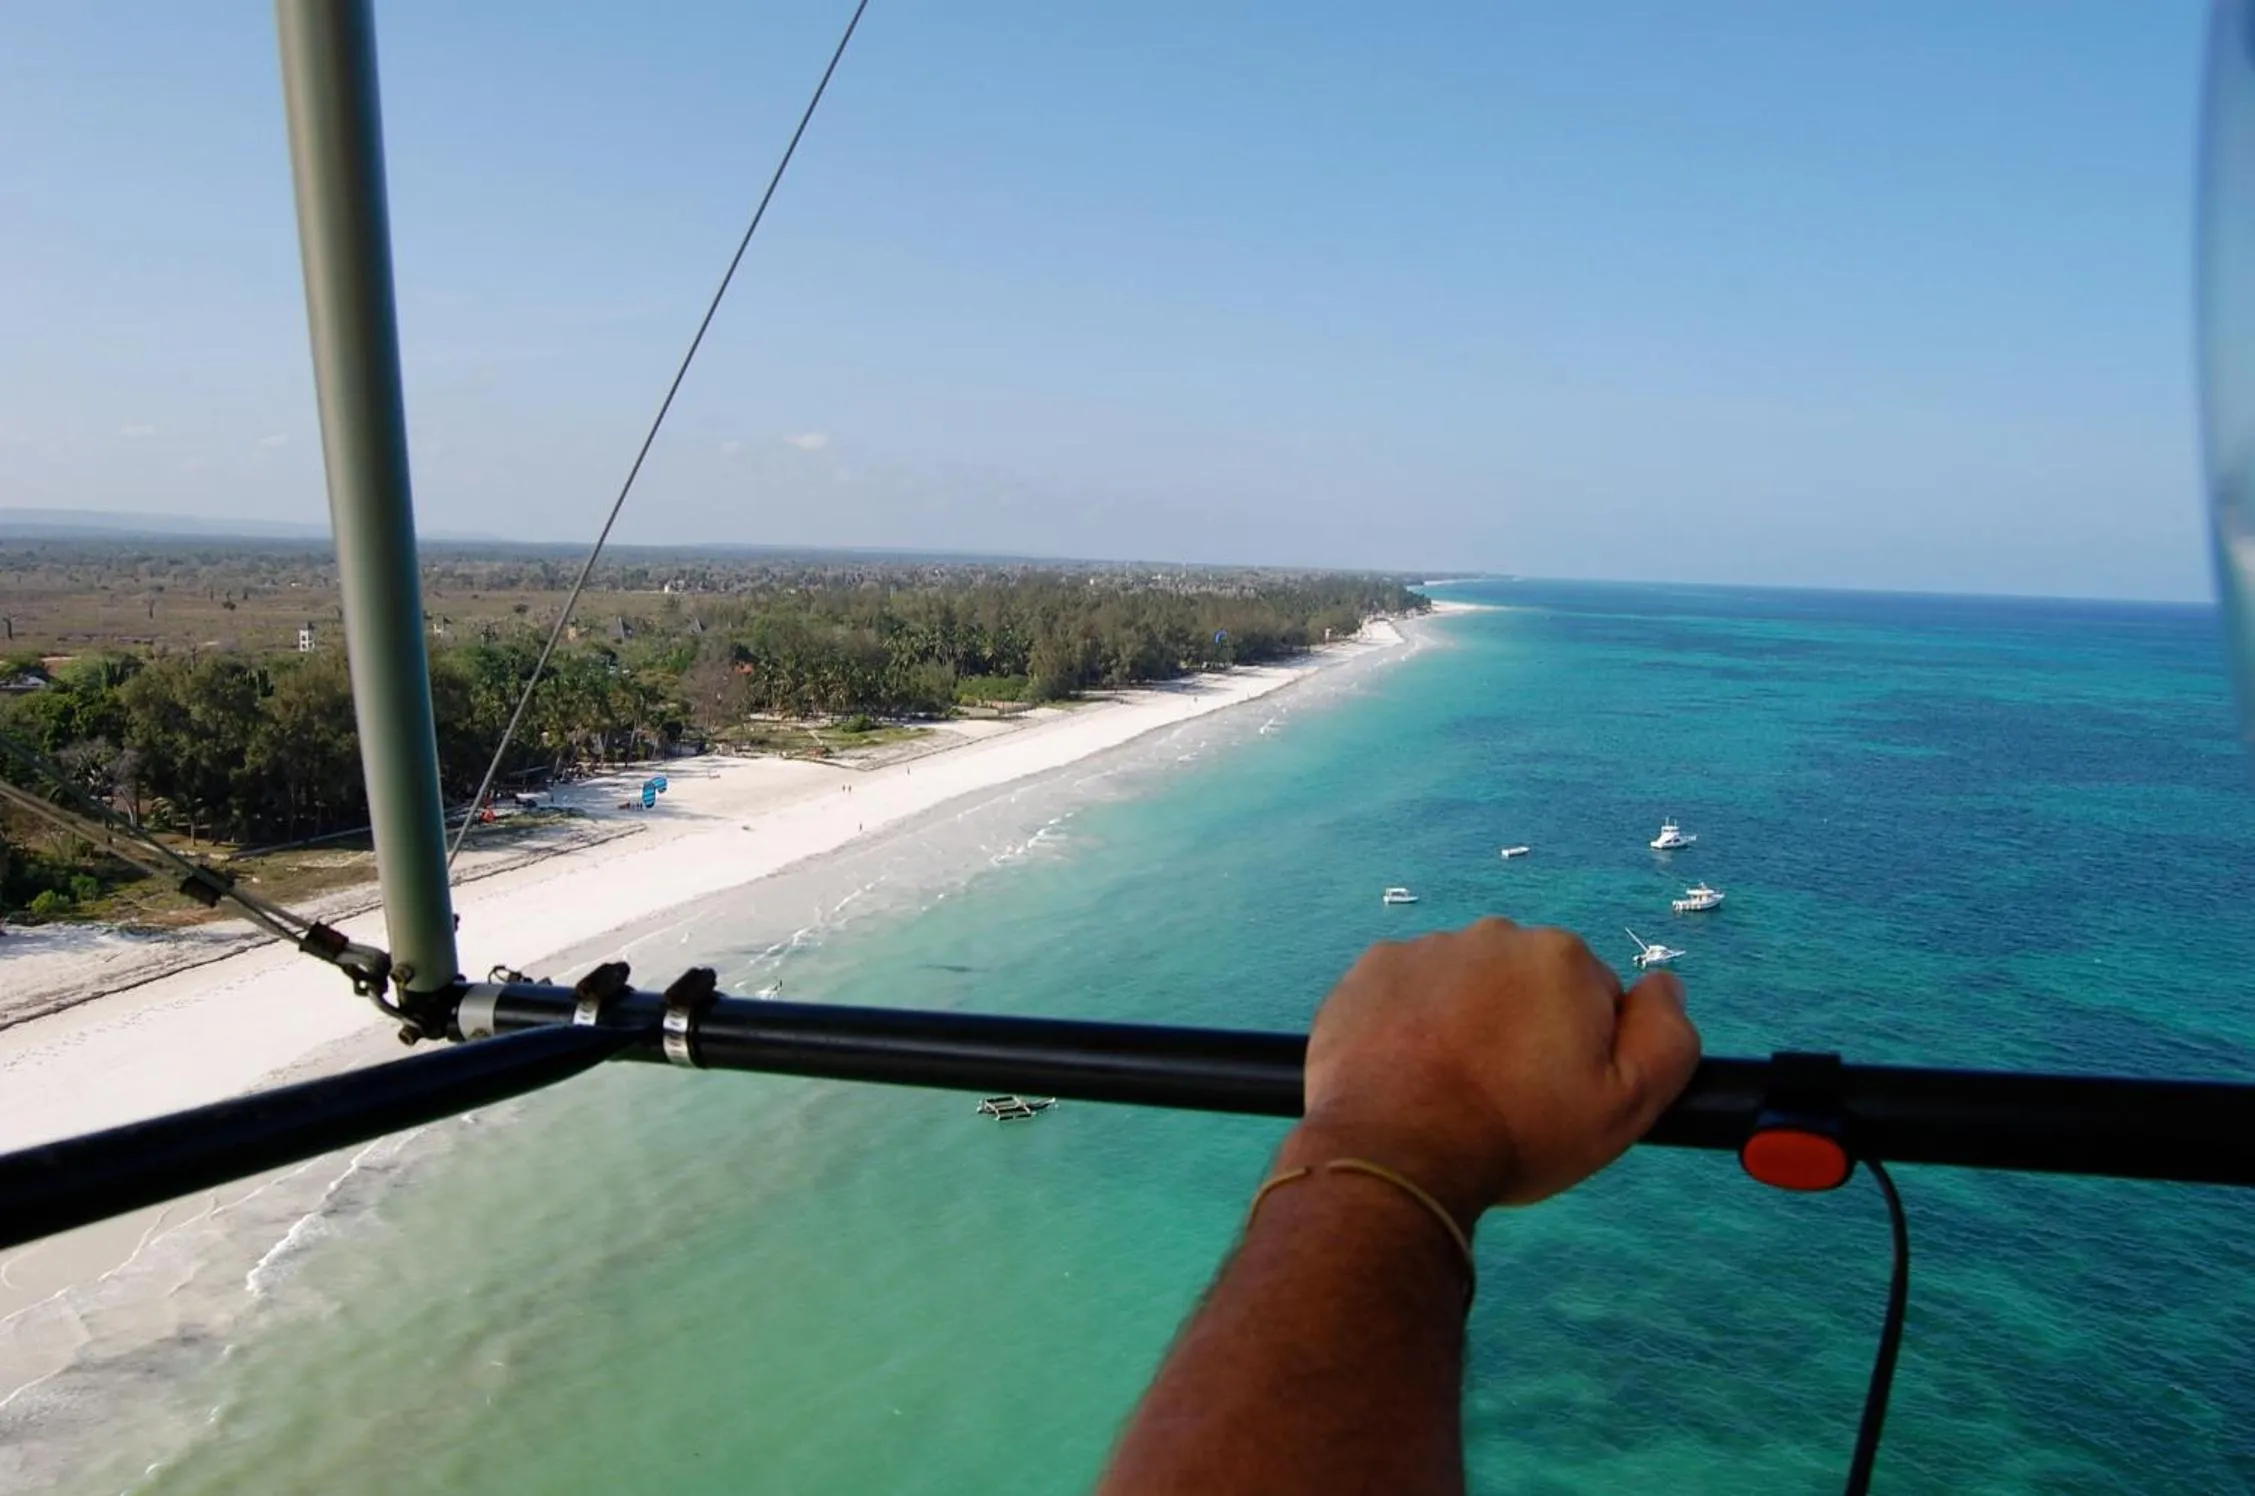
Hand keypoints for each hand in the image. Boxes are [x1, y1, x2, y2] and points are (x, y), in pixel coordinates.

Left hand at [1284, 918, 1700, 1227]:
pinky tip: (1407, 1072)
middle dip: (1522, 1027)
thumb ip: (1667, 1037)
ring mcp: (1425, 949)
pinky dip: (1410, 1024)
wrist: (1396, 1152)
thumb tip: (1665, 984)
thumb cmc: (1516, 1133)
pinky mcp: (1370, 973)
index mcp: (1561, 957)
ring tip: (1450, 1088)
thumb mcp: (1626, 1105)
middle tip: (1503, 1094)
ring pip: (1464, 986)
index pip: (1592, 997)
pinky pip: (1407, 993)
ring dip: (1464, 1023)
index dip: (1580, 1050)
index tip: (1554, 1090)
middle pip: (1525, 984)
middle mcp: (1493, 935)